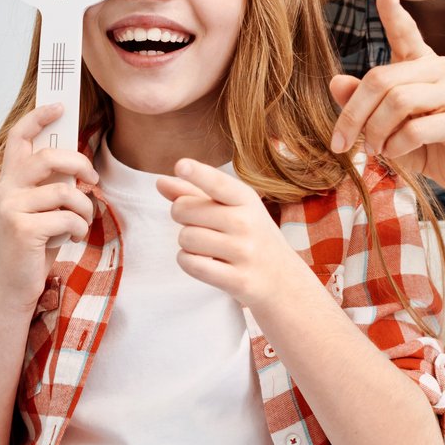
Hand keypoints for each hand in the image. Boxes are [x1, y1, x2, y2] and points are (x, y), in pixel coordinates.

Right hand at [0, 105, 96, 302]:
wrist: (15, 286)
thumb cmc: (34, 247)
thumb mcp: (43, 210)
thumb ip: (52, 186)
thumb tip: (79, 165)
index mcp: (10, 181)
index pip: (18, 139)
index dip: (37, 117)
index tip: (58, 105)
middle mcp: (5, 190)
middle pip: (48, 156)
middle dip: (79, 164)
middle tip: (92, 178)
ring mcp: (11, 208)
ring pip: (65, 191)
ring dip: (85, 208)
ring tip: (82, 222)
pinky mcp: (22, 228)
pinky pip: (68, 217)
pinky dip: (80, 228)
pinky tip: (73, 238)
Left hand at [157, 158, 298, 308]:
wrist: (284, 280)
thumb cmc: (251, 238)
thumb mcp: (232, 209)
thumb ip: (195, 194)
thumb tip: (160, 182)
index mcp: (246, 200)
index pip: (217, 183)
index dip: (197, 174)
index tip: (181, 165)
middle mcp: (246, 223)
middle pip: (184, 209)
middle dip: (182, 217)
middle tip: (201, 225)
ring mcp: (243, 252)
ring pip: (185, 238)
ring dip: (187, 244)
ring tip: (208, 248)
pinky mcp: (237, 279)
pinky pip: (190, 263)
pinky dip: (188, 262)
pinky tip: (204, 262)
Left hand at [327, 0, 444, 199]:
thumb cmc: (423, 144)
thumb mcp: (383, 125)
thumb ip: (361, 103)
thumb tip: (335, 82)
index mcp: (420, 64)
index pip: (405, 32)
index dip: (393, 11)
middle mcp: (440, 70)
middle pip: (381, 79)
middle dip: (354, 113)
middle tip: (341, 142)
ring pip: (398, 101)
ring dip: (375, 132)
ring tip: (374, 149)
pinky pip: (416, 128)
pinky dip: (396, 146)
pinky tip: (395, 154)